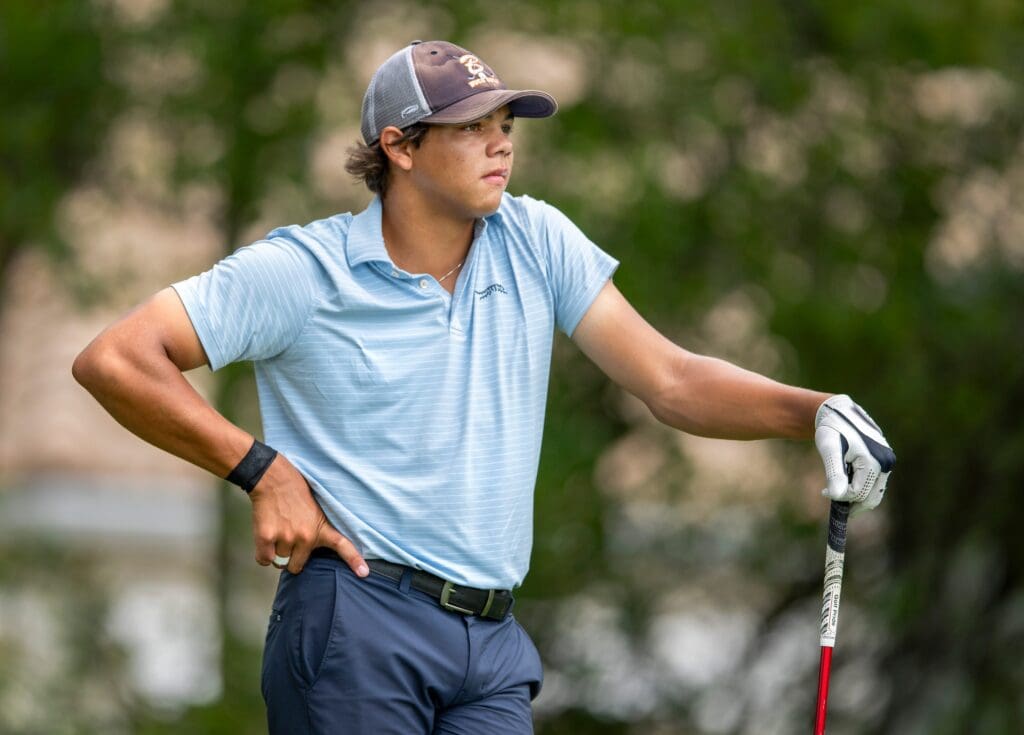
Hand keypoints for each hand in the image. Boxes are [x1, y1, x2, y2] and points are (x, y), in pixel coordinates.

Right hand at [248, 453, 368, 576]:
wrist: (273, 479)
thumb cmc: (295, 493)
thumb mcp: (316, 511)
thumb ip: (317, 532)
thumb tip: (312, 553)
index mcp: (321, 529)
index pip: (342, 546)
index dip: (354, 560)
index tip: (364, 573)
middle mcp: (306, 537)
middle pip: (297, 566)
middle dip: (292, 558)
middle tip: (288, 539)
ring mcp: (286, 538)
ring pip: (279, 562)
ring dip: (277, 552)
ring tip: (278, 531)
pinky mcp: (266, 538)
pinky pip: (264, 560)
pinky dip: (263, 553)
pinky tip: (266, 537)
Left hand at [814, 394, 895, 512]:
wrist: (838, 412)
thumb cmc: (831, 429)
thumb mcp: (829, 450)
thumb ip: (834, 473)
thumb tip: (837, 496)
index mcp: (874, 461)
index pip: (858, 493)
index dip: (840, 496)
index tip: (823, 491)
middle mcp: (886, 461)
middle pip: (870, 497)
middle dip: (850, 500)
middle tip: (830, 496)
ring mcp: (888, 460)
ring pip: (875, 491)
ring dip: (856, 494)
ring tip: (837, 488)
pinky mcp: (885, 459)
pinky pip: (875, 482)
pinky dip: (862, 487)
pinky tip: (846, 480)